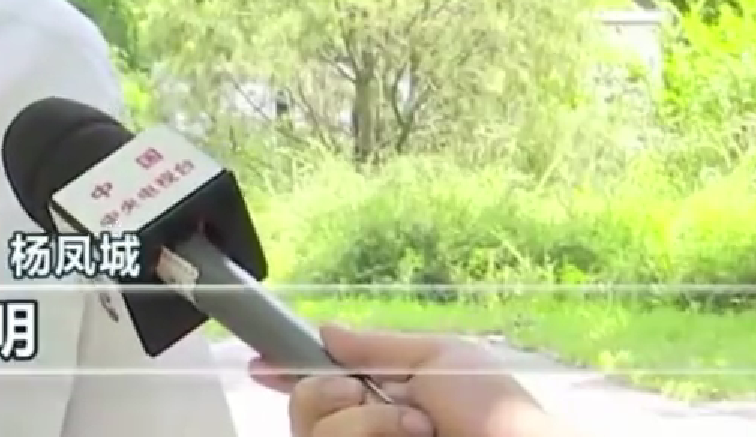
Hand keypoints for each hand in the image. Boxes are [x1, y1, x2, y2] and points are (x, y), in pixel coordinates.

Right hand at [250, 325, 561, 436]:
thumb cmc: (494, 411)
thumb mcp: (438, 358)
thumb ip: (376, 346)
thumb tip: (325, 330)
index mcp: (384, 397)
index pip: (320, 386)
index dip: (286, 374)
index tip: (261, 366)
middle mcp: (367, 430)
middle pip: (301, 411)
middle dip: (320, 392)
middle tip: (360, 392)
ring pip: (312, 434)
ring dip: (360, 422)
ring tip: (416, 428)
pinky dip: (365, 434)